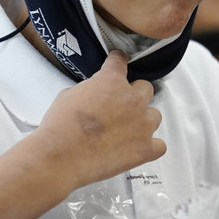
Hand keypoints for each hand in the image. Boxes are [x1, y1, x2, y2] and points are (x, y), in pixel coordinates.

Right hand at [37, 50, 165, 187]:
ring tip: (127, 133)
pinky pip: (159, 145)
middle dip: (133, 96)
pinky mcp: (146, 148)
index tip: (117, 64)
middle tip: (118, 108)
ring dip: (143, 121)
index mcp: (112, 81)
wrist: (61, 157)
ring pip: (155, 116)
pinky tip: (136, 149)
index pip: (120, 62)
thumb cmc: (59, 125)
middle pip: (145, 88)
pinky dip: (150, 147)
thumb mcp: (69, 95)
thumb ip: (89, 90)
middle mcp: (133, 99)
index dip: (117, 62)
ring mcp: (143, 124)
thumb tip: (95, 97)